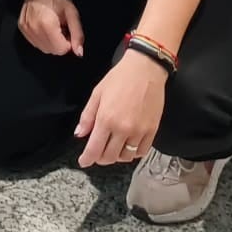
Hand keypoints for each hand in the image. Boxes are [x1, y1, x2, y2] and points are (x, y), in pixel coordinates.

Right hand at [18, 0, 84, 56]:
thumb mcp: (72, 13)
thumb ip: (77, 34)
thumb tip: (79, 53)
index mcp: (47, 25)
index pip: (61, 50)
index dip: (68, 42)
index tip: (68, 30)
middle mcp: (34, 29)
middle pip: (52, 50)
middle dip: (60, 43)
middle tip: (61, 27)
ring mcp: (26, 29)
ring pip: (43, 48)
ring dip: (51, 42)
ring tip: (53, 26)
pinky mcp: (21, 28)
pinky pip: (35, 43)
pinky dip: (42, 39)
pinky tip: (44, 26)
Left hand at [76, 50, 167, 166]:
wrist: (145, 70)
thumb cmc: (119, 78)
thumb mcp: (97, 94)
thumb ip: (87, 116)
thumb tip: (79, 134)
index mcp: (106, 119)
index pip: (94, 149)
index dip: (87, 159)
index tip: (83, 162)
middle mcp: (123, 129)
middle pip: (109, 157)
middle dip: (100, 158)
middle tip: (97, 153)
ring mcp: (139, 132)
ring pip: (125, 157)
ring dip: (116, 156)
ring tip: (112, 147)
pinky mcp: (152, 131)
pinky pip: (141, 152)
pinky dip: (132, 153)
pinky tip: (128, 146)